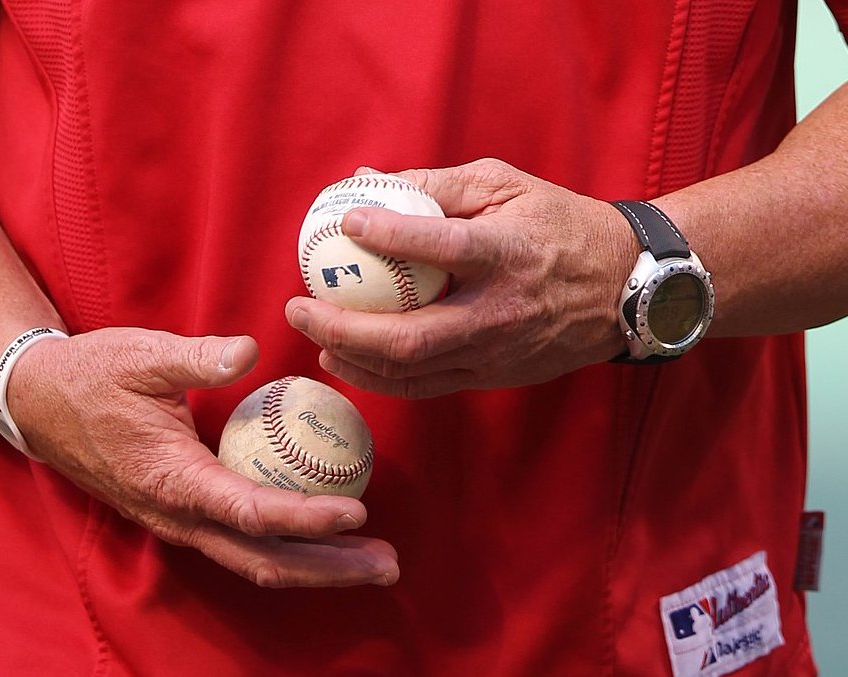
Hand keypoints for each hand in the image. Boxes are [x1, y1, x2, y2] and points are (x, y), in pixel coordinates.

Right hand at [5, 327, 398, 587]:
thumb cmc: (92, 376)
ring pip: (257, 560)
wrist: (42, 404)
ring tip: (372, 562)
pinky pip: (245, 543)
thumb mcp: (141, 356)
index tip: (355, 512)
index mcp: (171, 479)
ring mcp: (182, 521)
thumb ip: (196, 358)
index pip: (250, 512)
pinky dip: (292, 548)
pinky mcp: (187, 513)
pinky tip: (328, 537)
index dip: (305, 518)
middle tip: (387, 563)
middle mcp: (179, 515)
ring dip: (318, 567)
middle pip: (264, 559)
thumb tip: (252, 349)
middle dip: (328, 567)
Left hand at [285, 158, 635, 397]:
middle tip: (297, 308)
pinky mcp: (494, 376)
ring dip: (352, 358)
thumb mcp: (508, 186)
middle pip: (410, 336)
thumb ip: (439, 185)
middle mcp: (501, 312)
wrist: (627, 289)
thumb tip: (366, 181)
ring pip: (412, 371)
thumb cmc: (561, 226)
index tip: (344, 221)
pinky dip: (381, 377)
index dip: (389, 235)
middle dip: (341, 327)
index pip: (442, 247)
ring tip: (314, 338)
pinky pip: (426, 386)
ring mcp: (497, 353)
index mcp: (509, 253)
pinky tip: (349, 361)